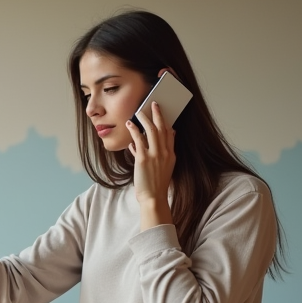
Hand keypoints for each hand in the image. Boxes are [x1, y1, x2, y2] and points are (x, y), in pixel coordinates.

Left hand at [125, 101, 175, 228]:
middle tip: (154, 104)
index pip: (170, 134)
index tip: (161, 113)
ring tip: (139, 111)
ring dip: (145, 119)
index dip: (166, 121)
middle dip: (158, 114)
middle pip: (163, 128)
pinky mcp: (144, 159)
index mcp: (171, 155)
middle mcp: (165, 153)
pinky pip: (139, 140)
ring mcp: (155, 155)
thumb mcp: (163, 168)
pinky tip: (130, 124)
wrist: (153, 198)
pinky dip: (134, 130)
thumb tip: (146, 141)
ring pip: (152, 130)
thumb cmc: (155, 184)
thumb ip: (158, 154)